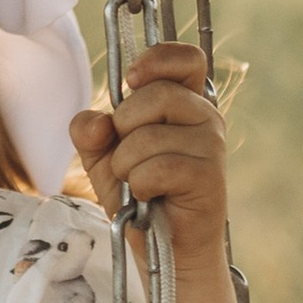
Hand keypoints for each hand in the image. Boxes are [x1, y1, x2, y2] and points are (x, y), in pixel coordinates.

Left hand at [67, 38, 231, 262]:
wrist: (161, 245)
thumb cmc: (138, 192)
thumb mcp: (102, 154)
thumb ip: (89, 130)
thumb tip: (97, 123)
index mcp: (184, 100)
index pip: (186, 57)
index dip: (158, 59)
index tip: (131, 79)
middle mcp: (205, 116)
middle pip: (155, 94)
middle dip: (124, 127)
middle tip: (129, 155)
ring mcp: (212, 145)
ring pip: (148, 136)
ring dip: (127, 165)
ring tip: (140, 183)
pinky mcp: (210, 176)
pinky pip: (157, 168)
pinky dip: (139, 185)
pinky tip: (149, 197)